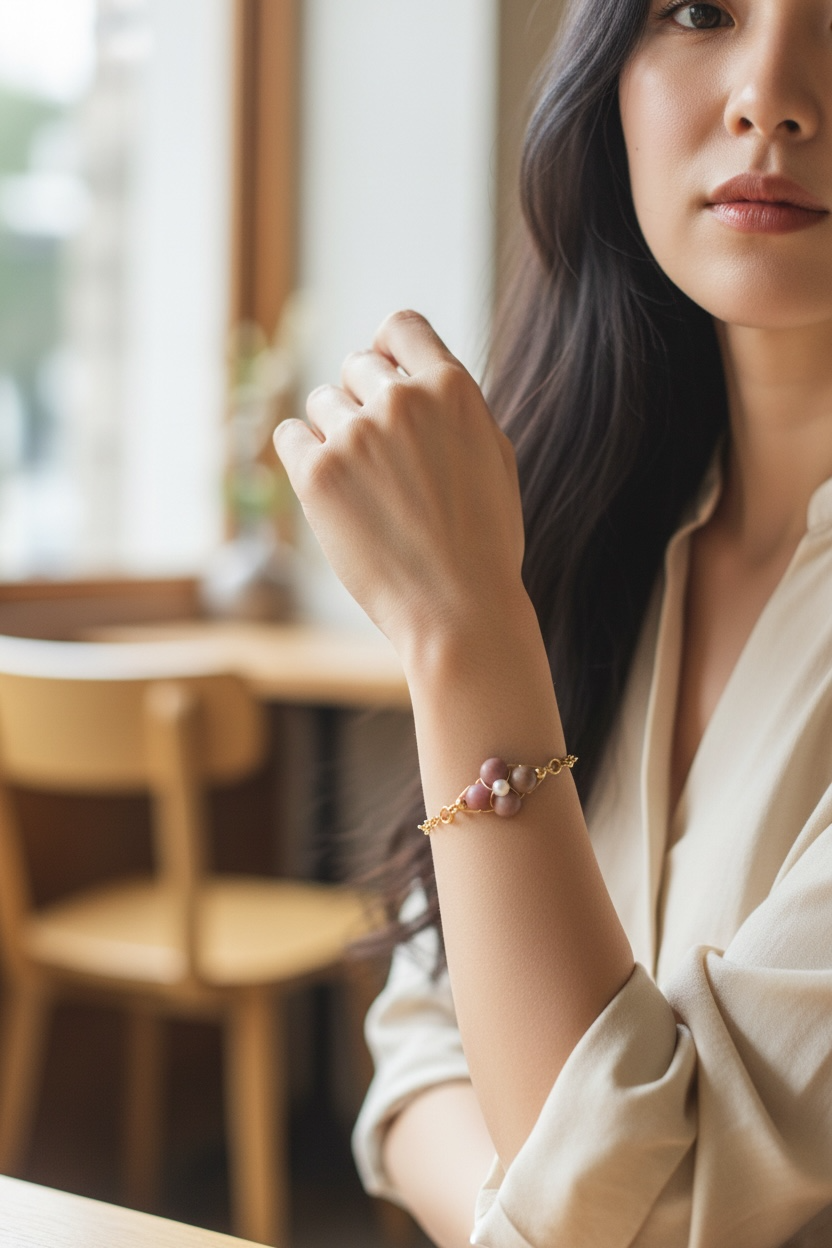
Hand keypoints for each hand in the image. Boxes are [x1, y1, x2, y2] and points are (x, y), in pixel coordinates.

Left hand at [274, 310, 526, 657]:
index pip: (400, 327)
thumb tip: (411, 375)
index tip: (386, 380)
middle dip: (363, 401)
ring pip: (321, 403)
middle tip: (381, 459)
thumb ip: (453, 407)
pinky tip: (331, 491)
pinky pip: (289, 436)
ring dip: (335, 433)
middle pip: (357, 365)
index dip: (389, 351)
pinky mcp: (318, 473)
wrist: (460, 611)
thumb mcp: (494, 456)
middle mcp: (403, 401)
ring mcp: (357, 435)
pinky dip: (303, 457)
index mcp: (453, 389)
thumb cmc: (484, 543)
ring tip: (365, 487)